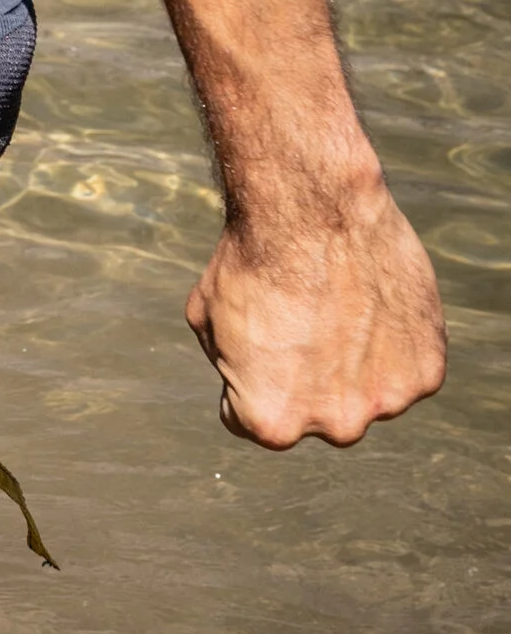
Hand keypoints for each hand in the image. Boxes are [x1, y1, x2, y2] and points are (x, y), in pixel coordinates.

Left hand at [187, 170, 445, 448]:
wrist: (313, 207)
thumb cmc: (250, 259)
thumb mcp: (207, 320)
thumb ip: (232, 369)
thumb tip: (252, 377)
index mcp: (272, 423)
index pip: (252, 417)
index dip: (250, 374)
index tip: (260, 335)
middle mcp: (334, 426)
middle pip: (317, 412)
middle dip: (307, 377)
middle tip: (306, 320)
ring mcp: (387, 401)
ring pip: (365, 392)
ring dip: (356, 364)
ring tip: (341, 307)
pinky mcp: (427, 370)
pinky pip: (405, 369)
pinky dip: (395, 345)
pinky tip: (373, 302)